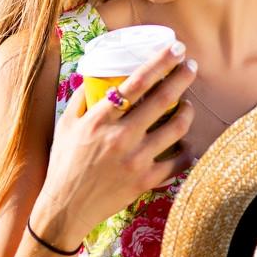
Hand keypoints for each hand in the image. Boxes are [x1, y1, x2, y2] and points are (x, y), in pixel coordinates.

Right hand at [42, 40, 197, 240]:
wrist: (66, 207)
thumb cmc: (65, 163)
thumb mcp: (66, 125)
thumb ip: (82, 98)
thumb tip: (96, 75)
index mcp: (100, 119)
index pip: (136, 83)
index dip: (160, 62)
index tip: (176, 48)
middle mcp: (120, 136)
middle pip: (162, 99)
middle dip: (182, 77)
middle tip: (192, 66)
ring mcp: (136, 159)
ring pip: (176, 128)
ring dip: (187, 111)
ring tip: (187, 105)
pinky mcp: (146, 181)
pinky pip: (178, 162)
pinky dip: (187, 151)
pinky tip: (187, 144)